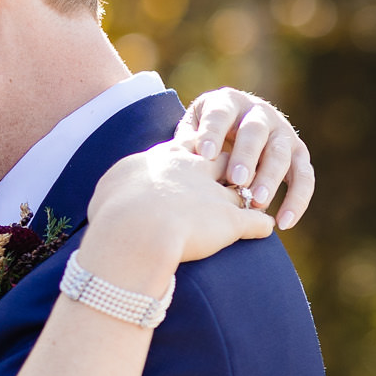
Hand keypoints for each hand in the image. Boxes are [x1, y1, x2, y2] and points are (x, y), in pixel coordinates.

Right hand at [84, 139, 277, 290]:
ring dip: (252, 194)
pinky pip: (257, 223)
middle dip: (232, 166)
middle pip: (224, 161)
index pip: (190, 146)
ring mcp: (216, 195)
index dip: (197, 152)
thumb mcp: (109, 189)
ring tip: (257, 202)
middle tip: (235, 176)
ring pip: (244, 189)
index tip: (199, 157)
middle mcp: (196, 171)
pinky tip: (266, 230)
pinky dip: (262, 226)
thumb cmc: (113, 210)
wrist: (134, 229)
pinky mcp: (232, 222)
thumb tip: (110, 194)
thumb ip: (116, 186)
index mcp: (167, 158)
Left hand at [174, 87, 314, 229]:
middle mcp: (260, 113)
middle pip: (256, 132)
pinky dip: (297, 200)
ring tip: (256, 203)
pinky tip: (283, 222)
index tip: (205, 155)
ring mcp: (282, 132)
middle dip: (246, 156)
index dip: (213, 132)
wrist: (229, 131)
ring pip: (281, 154)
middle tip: (236, 181)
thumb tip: (179, 164)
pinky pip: (304, 177)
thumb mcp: (190, 131)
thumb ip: (186, 143)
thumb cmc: (202, 138)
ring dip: (270, 178)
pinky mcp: (298, 153)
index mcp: (228, 103)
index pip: (221, 114)